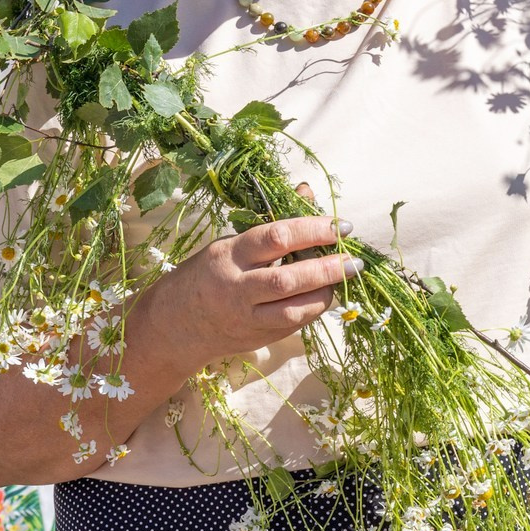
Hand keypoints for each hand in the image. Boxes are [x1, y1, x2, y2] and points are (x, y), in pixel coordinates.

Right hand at [133, 215, 350, 370]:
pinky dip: (315, 308)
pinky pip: (294, 325)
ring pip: (293, 310)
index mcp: (229, 255)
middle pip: (287, 280)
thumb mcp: (234, 242)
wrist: (175, 324)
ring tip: (343, 277)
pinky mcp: (257, 338)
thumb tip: (307, 192)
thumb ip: (273, 224)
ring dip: (326, 293)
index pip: (275, 237)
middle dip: (327, 268)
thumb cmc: (210, 273)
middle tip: (354, 260)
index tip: (341, 226)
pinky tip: (326, 294)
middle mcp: (236, 288)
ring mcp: (246, 318)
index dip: (313, 229)